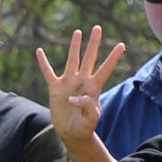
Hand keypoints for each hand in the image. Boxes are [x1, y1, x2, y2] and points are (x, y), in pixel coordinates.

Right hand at [36, 27, 125, 146]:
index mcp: (94, 87)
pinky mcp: (55, 88)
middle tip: (98, 28)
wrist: (72, 133)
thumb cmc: (85, 126)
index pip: (106, 69)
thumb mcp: (91, 118)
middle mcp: (82, 80)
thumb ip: (88, 106)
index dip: (113, 57)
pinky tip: (39, 51)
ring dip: (74, 46)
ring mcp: (69, 82)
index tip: (122, 45)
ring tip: (78, 32)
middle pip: (89, 58)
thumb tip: (74, 97)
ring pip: (72, 60)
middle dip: (94, 43)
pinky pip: (48, 72)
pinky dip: (43, 62)